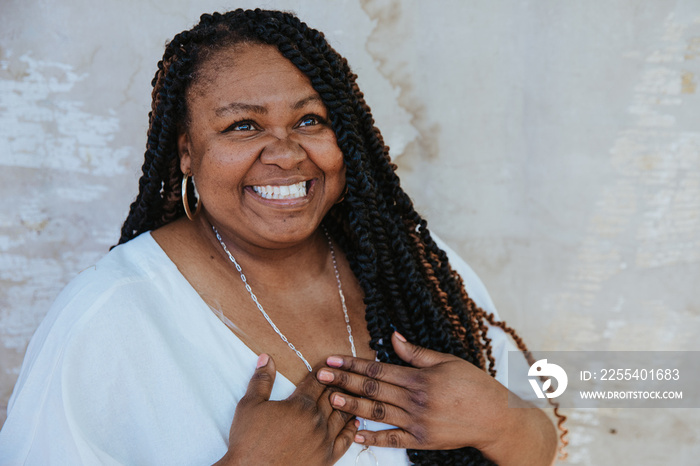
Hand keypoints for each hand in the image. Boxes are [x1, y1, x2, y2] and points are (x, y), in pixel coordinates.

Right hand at [215, 354, 357, 465]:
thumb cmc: (248, 440)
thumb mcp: (250, 405)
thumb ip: (262, 379)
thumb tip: (266, 357)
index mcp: (300, 405)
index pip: (317, 381)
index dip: (322, 371)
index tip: (327, 365)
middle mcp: (316, 420)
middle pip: (333, 395)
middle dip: (337, 384)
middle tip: (343, 376)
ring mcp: (323, 440)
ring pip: (342, 415)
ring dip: (347, 403)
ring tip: (352, 395)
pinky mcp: (326, 458)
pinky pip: (345, 440)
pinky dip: (351, 429)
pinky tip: (354, 422)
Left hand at [316, 332, 556, 464]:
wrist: (496, 418)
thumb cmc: (474, 385)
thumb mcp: (447, 361)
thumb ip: (417, 352)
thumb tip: (393, 336)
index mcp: (419, 378)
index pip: (378, 369)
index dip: (353, 363)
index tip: (333, 359)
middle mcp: (415, 400)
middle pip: (372, 388)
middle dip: (344, 380)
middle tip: (320, 374)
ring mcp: (417, 422)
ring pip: (377, 412)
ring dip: (352, 406)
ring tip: (331, 399)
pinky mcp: (421, 440)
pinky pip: (392, 440)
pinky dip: (373, 438)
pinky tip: (355, 435)